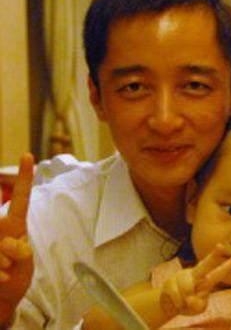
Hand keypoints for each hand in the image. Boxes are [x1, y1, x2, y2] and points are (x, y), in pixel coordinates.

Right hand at [0, 153, 33, 322]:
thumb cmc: (14, 275)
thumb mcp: (23, 263)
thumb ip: (18, 251)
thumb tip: (8, 243)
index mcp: (12, 223)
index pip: (19, 197)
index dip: (24, 177)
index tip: (28, 155)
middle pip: (4, 228)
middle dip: (9, 251)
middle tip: (9, 266)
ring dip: (0, 265)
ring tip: (3, 273)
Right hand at [159, 244, 230, 315]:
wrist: (169, 303)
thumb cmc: (188, 303)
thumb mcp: (198, 308)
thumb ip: (199, 305)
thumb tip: (192, 298)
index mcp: (207, 280)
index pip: (220, 271)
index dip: (230, 264)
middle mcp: (196, 274)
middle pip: (206, 264)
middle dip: (214, 255)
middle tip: (221, 245)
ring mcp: (183, 276)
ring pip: (188, 286)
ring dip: (185, 298)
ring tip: (184, 302)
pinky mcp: (171, 281)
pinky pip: (176, 294)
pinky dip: (177, 302)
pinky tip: (177, 301)